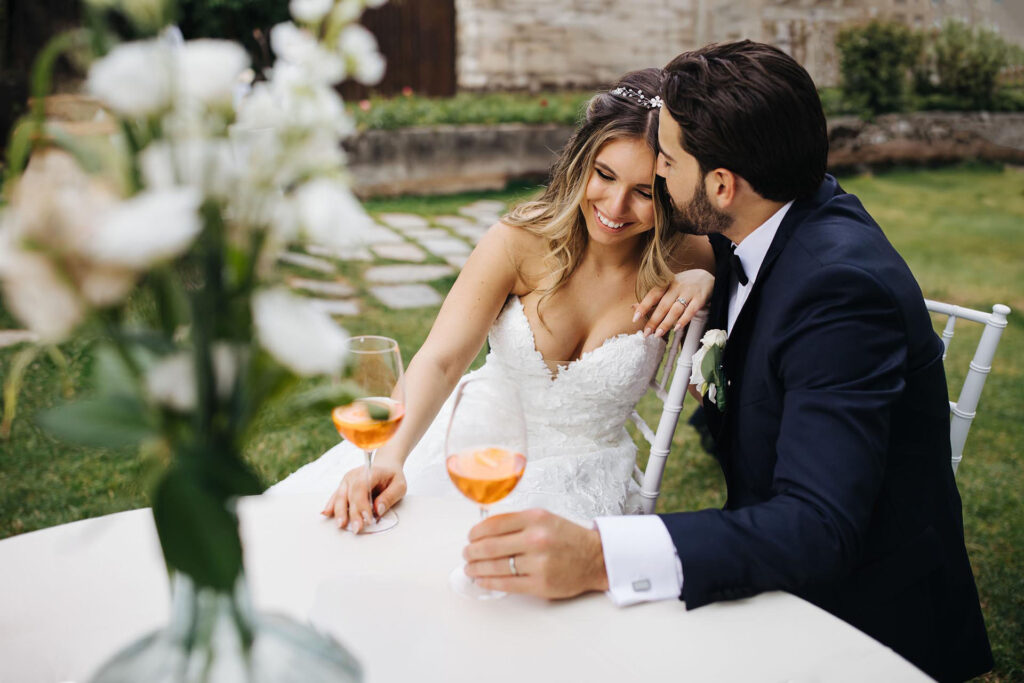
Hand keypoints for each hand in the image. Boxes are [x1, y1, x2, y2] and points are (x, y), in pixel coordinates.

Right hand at [321, 462, 405, 532]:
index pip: (362, 487)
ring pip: (340, 496)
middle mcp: (355, 475)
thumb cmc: (392, 477)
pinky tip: (326, 514)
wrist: (385, 467)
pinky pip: (335, 496)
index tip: (368, 519)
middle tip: (357, 528)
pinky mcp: (343, 487)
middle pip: (350, 494)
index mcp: (370, 472)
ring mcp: (347, 480)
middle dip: (353, 513)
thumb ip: (390, 497)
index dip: (363, 504)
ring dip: (339, 512)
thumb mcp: (399, 485)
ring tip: (341, 525)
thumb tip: (378, 510)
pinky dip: (331, 505)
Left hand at [463, 509, 608, 597]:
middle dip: (472, 552)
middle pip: (490, 547)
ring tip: (470, 568)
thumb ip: (517, 522)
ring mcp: (538, 563)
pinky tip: (482, 580)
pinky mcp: (540, 584)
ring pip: (496, 567)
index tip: (470, 537)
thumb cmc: (567, 537)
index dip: (476, 532)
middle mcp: (536, 539)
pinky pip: (507, 584)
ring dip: (476, 568)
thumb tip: (484, 530)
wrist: (595, 558)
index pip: (494, 524)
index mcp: (535, 518)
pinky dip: (490, 582)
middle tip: (466, 554)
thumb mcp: (544, 518)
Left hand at [634, 269, 714, 337]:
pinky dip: (683, 319)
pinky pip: (691, 310)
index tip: (635, 318)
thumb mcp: (668, 287)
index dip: (643, 306)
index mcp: (667, 283)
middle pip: (663, 305)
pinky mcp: (700, 298)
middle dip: (653, 320)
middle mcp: (677, 286)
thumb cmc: (684, 284)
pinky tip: (676, 328)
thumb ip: (652, 298)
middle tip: (646, 333)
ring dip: (666, 323)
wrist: (708, 277)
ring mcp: (689, 292)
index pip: (653, 295)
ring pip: (675, 309)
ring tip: (658, 334)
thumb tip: (633, 307)